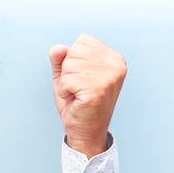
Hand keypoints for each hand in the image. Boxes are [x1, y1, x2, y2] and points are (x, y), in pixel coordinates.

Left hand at [48, 34, 125, 156]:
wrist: (86, 131)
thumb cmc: (77, 102)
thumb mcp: (66, 75)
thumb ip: (61, 59)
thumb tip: (57, 48)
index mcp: (114, 58)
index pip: (82, 41)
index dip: (73, 60)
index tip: (82, 78)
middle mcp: (116, 65)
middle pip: (74, 51)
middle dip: (68, 71)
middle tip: (78, 88)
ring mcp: (109, 77)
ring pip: (69, 65)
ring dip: (66, 82)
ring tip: (77, 94)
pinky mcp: (98, 89)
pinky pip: (67, 80)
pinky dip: (65, 92)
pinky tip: (76, 100)